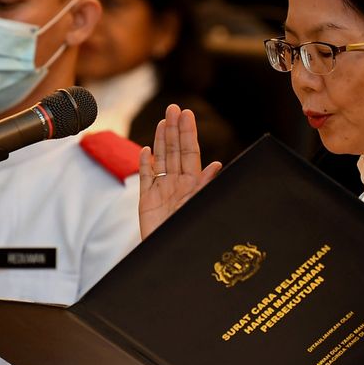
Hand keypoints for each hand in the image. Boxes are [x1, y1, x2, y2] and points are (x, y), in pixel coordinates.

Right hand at [139, 104, 221, 239]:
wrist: (170, 257)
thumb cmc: (190, 233)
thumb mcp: (200, 206)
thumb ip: (206, 186)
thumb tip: (217, 165)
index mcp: (192, 183)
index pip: (190, 152)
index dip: (188, 133)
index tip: (187, 113)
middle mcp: (178, 184)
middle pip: (174, 151)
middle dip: (174, 129)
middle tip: (173, 107)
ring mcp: (162, 191)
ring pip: (161, 160)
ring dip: (161, 140)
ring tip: (164, 122)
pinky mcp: (147, 201)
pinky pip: (146, 178)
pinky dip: (145, 164)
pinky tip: (146, 150)